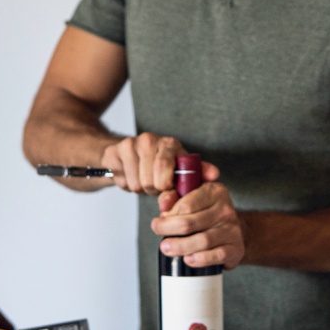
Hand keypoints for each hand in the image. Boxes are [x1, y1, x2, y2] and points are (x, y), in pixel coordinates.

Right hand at [99, 133, 218, 194]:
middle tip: (155, 185)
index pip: (166, 166)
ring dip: (141, 189)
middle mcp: (150, 140)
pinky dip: (127, 185)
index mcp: (169, 144)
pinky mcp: (114, 152)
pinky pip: (122, 182)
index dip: (166, 184)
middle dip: (154, 190)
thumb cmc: (159, 165)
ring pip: (136, 184)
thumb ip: (198, 173)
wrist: (128, 154)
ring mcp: (130, 144)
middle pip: (151, 181)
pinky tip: (131, 176)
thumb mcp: (181, 168)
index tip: (167, 188)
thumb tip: (215, 175)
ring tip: (144, 180)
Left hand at [151, 181, 244, 269]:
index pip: (186, 204)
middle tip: (158, 233)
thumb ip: (174, 199)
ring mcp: (232, 229)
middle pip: (191, 222)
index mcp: (214, 192)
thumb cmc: (206, 215)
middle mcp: (225, 209)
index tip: (160, 221)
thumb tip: (164, 204)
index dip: (169, 215)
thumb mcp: (191, 200)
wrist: (233, 233)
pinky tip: (188, 259)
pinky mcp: (236, 248)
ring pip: (203, 240)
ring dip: (181, 246)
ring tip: (167, 248)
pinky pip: (217, 255)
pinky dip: (200, 259)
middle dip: (169, 229)